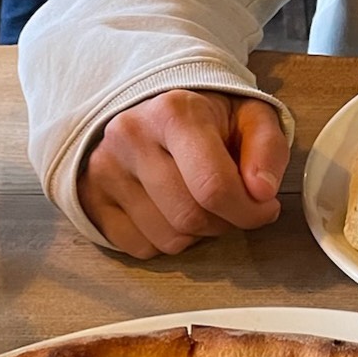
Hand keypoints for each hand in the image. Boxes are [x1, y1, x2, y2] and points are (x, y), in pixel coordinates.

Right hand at [78, 91, 289, 256]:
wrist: (153, 108)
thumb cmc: (209, 118)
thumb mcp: (251, 118)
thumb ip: (267, 149)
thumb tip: (262, 193)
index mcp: (174, 112)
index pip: (214, 187)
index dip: (249, 211)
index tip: (264, 208)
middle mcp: (131, 136)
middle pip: (191, 217)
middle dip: (225, 222)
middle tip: (233, 204)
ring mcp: (104, 168)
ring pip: (168, 238)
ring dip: (197, 234)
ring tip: (200, 202)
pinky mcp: (89, 196)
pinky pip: (140, 248)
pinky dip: (166, 240)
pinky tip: (172, 210)